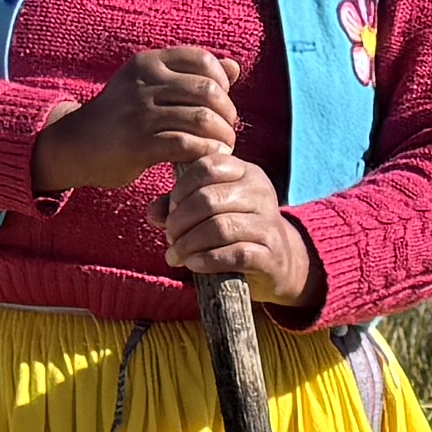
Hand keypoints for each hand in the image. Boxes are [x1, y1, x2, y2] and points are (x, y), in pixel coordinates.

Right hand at [28, 45, 236, 202]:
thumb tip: (234, 67)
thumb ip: (190, 75)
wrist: (75, 144)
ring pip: (201, 119)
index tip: (221, 103)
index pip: (202, 60)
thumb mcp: (148, 85)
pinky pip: (186, 145)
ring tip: (223, 147)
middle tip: (227, 130)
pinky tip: (208, 159)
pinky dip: (206, 153)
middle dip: (227, 114)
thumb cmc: (120, 116)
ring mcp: (140, 113)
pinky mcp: (139, 144)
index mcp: (149, 63)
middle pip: (207, 91)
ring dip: (222, 137)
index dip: (222, 82)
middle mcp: (144, 83)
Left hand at [155, 139, 319, 314]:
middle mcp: (261, 192)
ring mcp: (268, 223)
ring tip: (175, 255)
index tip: (171, 210)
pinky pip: (235, 254)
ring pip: (220, 228)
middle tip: (170, 237)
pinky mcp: (271, 254)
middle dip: (180, 221)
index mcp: (246, 172)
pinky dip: (207, 260)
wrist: (278, 262)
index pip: (208, 166)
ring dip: (189, 244)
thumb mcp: (211, 210)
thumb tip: (153, 212)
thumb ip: (180, 205)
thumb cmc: (236, 230)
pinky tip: (193, 265)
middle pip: (209, 199)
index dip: (182, 188)